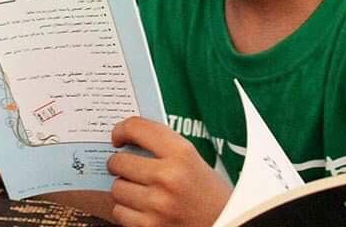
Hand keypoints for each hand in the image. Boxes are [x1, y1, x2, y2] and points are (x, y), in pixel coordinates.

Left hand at [108, 117, 232, 226]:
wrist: (228, 226)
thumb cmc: (209, 194)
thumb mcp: (193, 161)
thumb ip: (164, 148)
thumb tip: (127, 140)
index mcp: (182, 153)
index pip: (137, 128)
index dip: (122, 129)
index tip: (118, 137)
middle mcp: (168, 177)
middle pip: (119, 161)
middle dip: (120, 164)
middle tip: (127, 168)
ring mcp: (158, 204)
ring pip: (117, 188)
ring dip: (124, 189)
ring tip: (139, 191)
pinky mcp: (150, 226)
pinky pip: (119, 212)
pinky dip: (125, 211)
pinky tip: (140, 208)